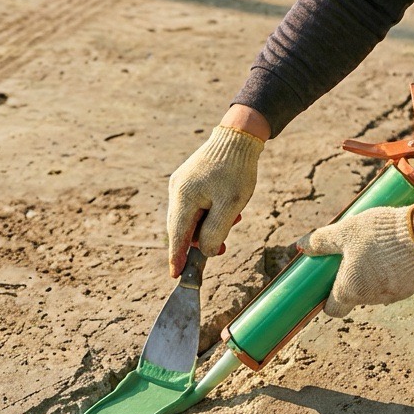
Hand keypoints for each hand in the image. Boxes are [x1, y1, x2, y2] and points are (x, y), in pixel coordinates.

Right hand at [167, 125, 264, 275]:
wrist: (238, 137)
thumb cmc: (236, 171)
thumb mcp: (231, 206)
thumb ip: (216, 232)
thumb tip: (206, 252)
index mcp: (184, 197)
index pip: (178, 235)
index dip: (177, 257)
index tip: (176, 276)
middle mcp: (176, 190)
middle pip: (183, 228)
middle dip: (201, 242)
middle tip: (223, 249)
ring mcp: (181, 184)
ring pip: (190, 217)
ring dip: (209, 226)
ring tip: (233, 218)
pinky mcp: (188, 180)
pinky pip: (194, 205)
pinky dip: (208, 213)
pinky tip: (226, 208)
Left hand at [297, 204, 413, 316]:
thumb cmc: (379, 234)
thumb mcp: (344, 232)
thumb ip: (321, 241)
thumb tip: (300, 246)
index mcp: (350, 290)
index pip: (332, 310)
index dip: (326, 298)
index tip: (325, 282)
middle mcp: (370, 299)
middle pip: (353, 296)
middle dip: (349, 279)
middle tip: (350, 255)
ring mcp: (392, 295)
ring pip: (373, 289)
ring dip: (370, 275)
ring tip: (372, 249)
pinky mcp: (410, 288)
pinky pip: (392, 284)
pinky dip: (389, 272)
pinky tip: (391, 252)